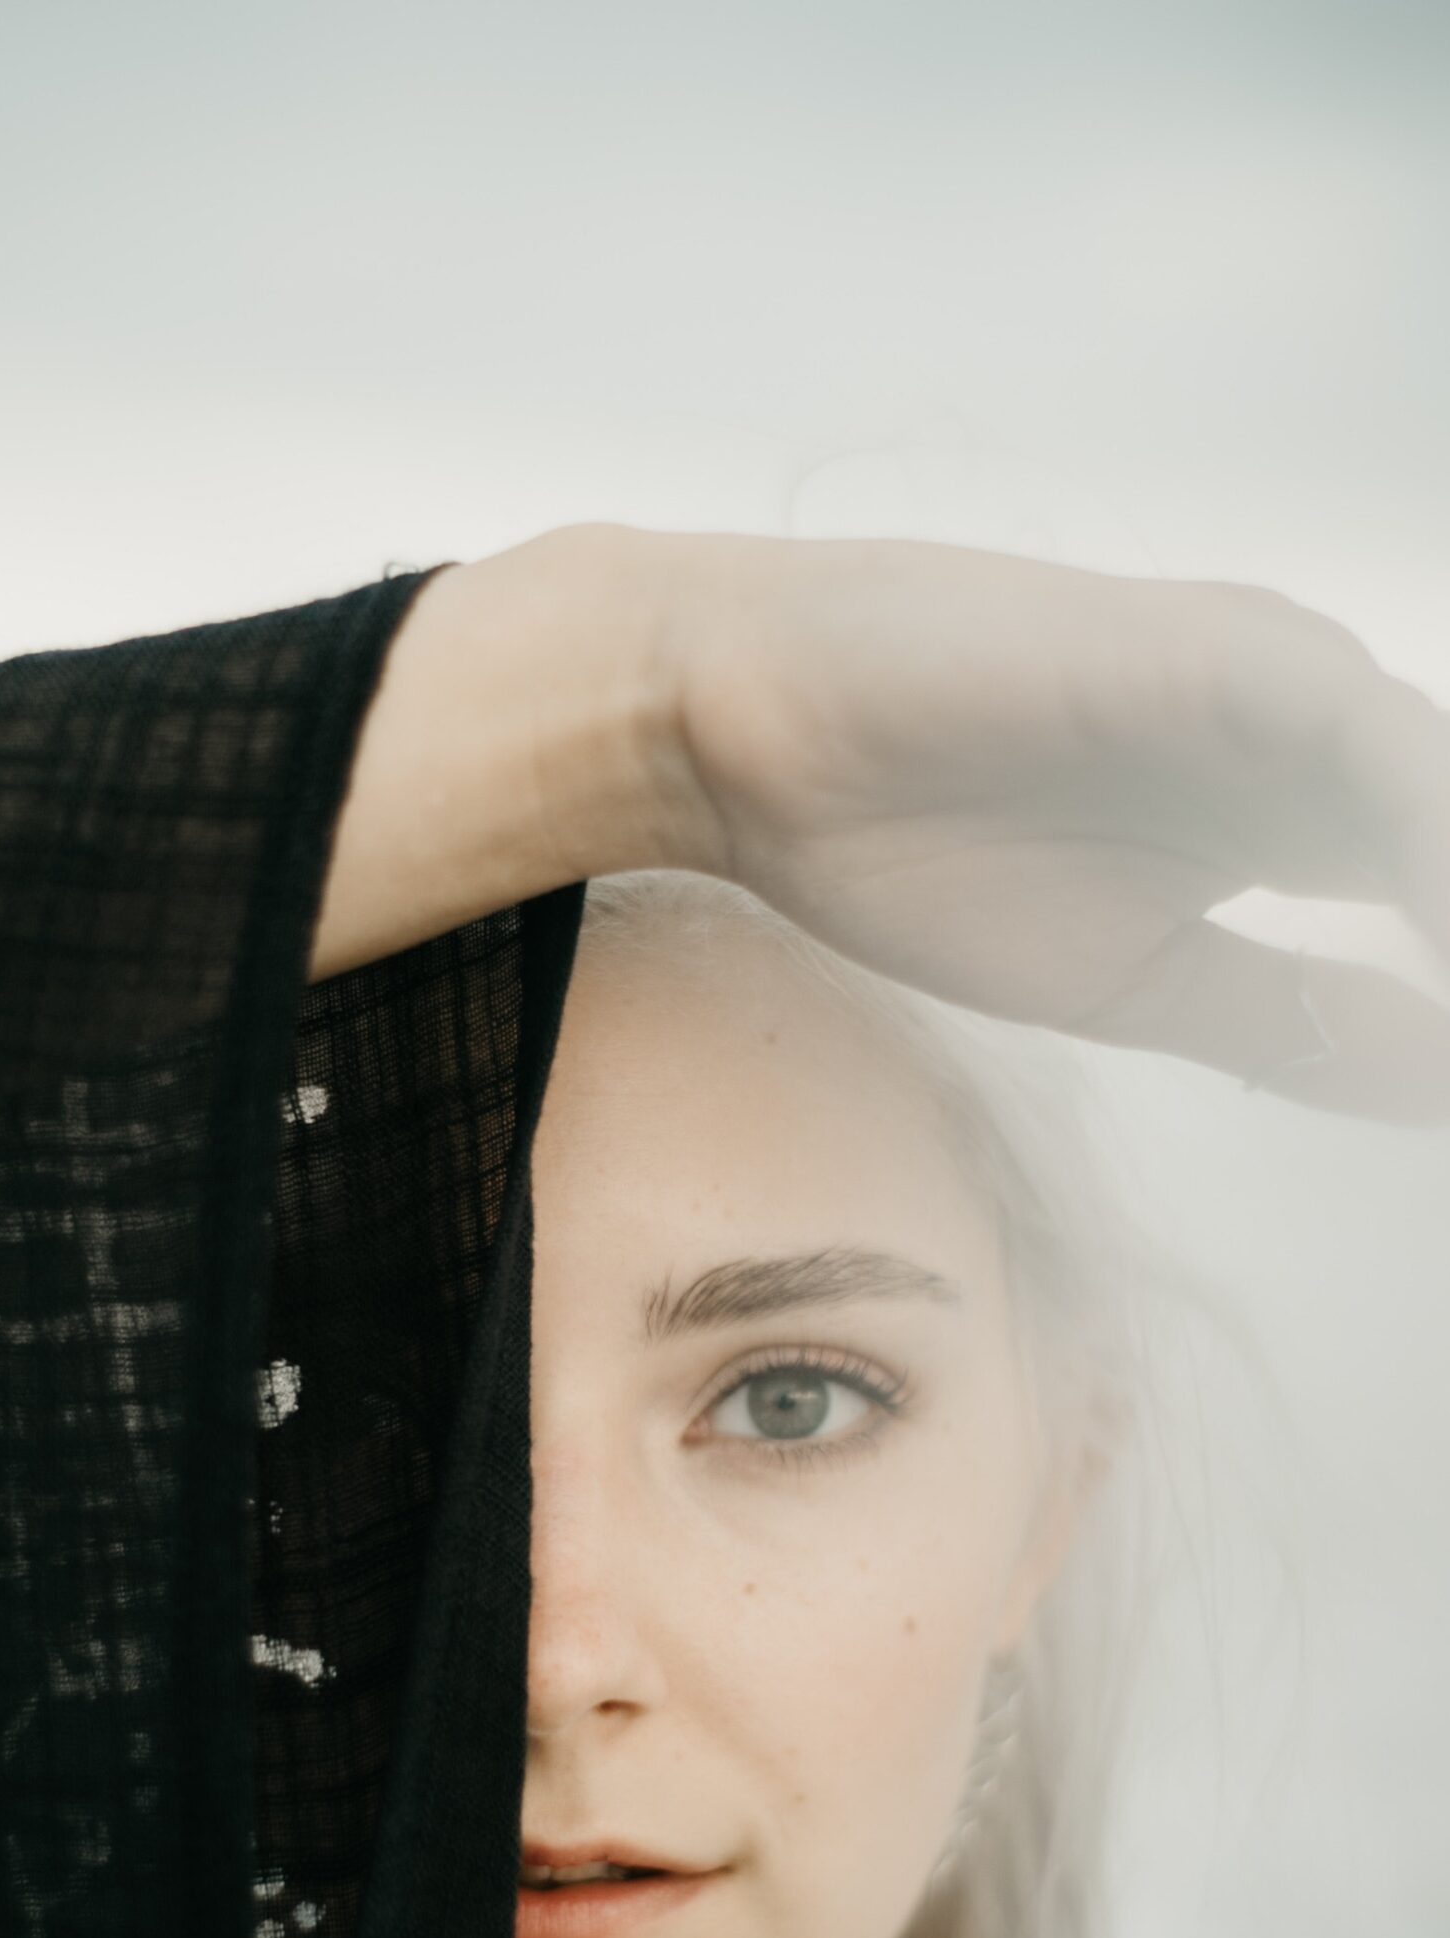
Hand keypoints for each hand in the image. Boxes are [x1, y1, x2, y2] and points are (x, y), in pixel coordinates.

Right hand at [666, 533, 1449, 1119]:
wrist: (753, 744)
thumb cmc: (913, 842)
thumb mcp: (1140, 982)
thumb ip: (1291, 1021)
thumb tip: (1436, 1088)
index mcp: (1292, 816)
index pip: (1434, 906)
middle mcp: (1311, 744)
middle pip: (1445, 846)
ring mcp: (1280, 689)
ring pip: (1438, 798)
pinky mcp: (1231, 651)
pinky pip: (1377, 751)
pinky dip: (1423, 850)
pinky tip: (1430, 933)